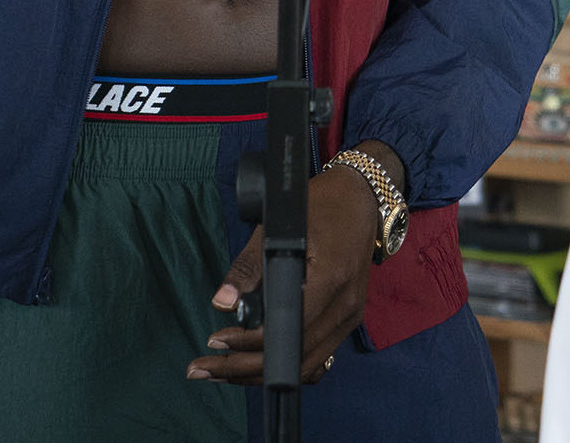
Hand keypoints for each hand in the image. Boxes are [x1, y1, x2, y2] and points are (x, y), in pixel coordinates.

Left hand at [187, 167, 381, 385]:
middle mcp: (345, 306)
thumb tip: (222, 303)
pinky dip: (287, 364)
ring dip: (263, 372)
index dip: (248, 343)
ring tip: (225, 371)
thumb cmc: (321, 205)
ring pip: (306, 366)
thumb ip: (249, 266)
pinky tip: (260, 362)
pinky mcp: (348, 319)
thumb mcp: (278, 227)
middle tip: (207, 367)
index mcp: (331, 280)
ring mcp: (350, 317)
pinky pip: (318, 356)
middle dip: (246, 369)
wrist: (361, 197)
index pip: (286, 330)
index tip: (216, 343)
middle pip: (295, 358)